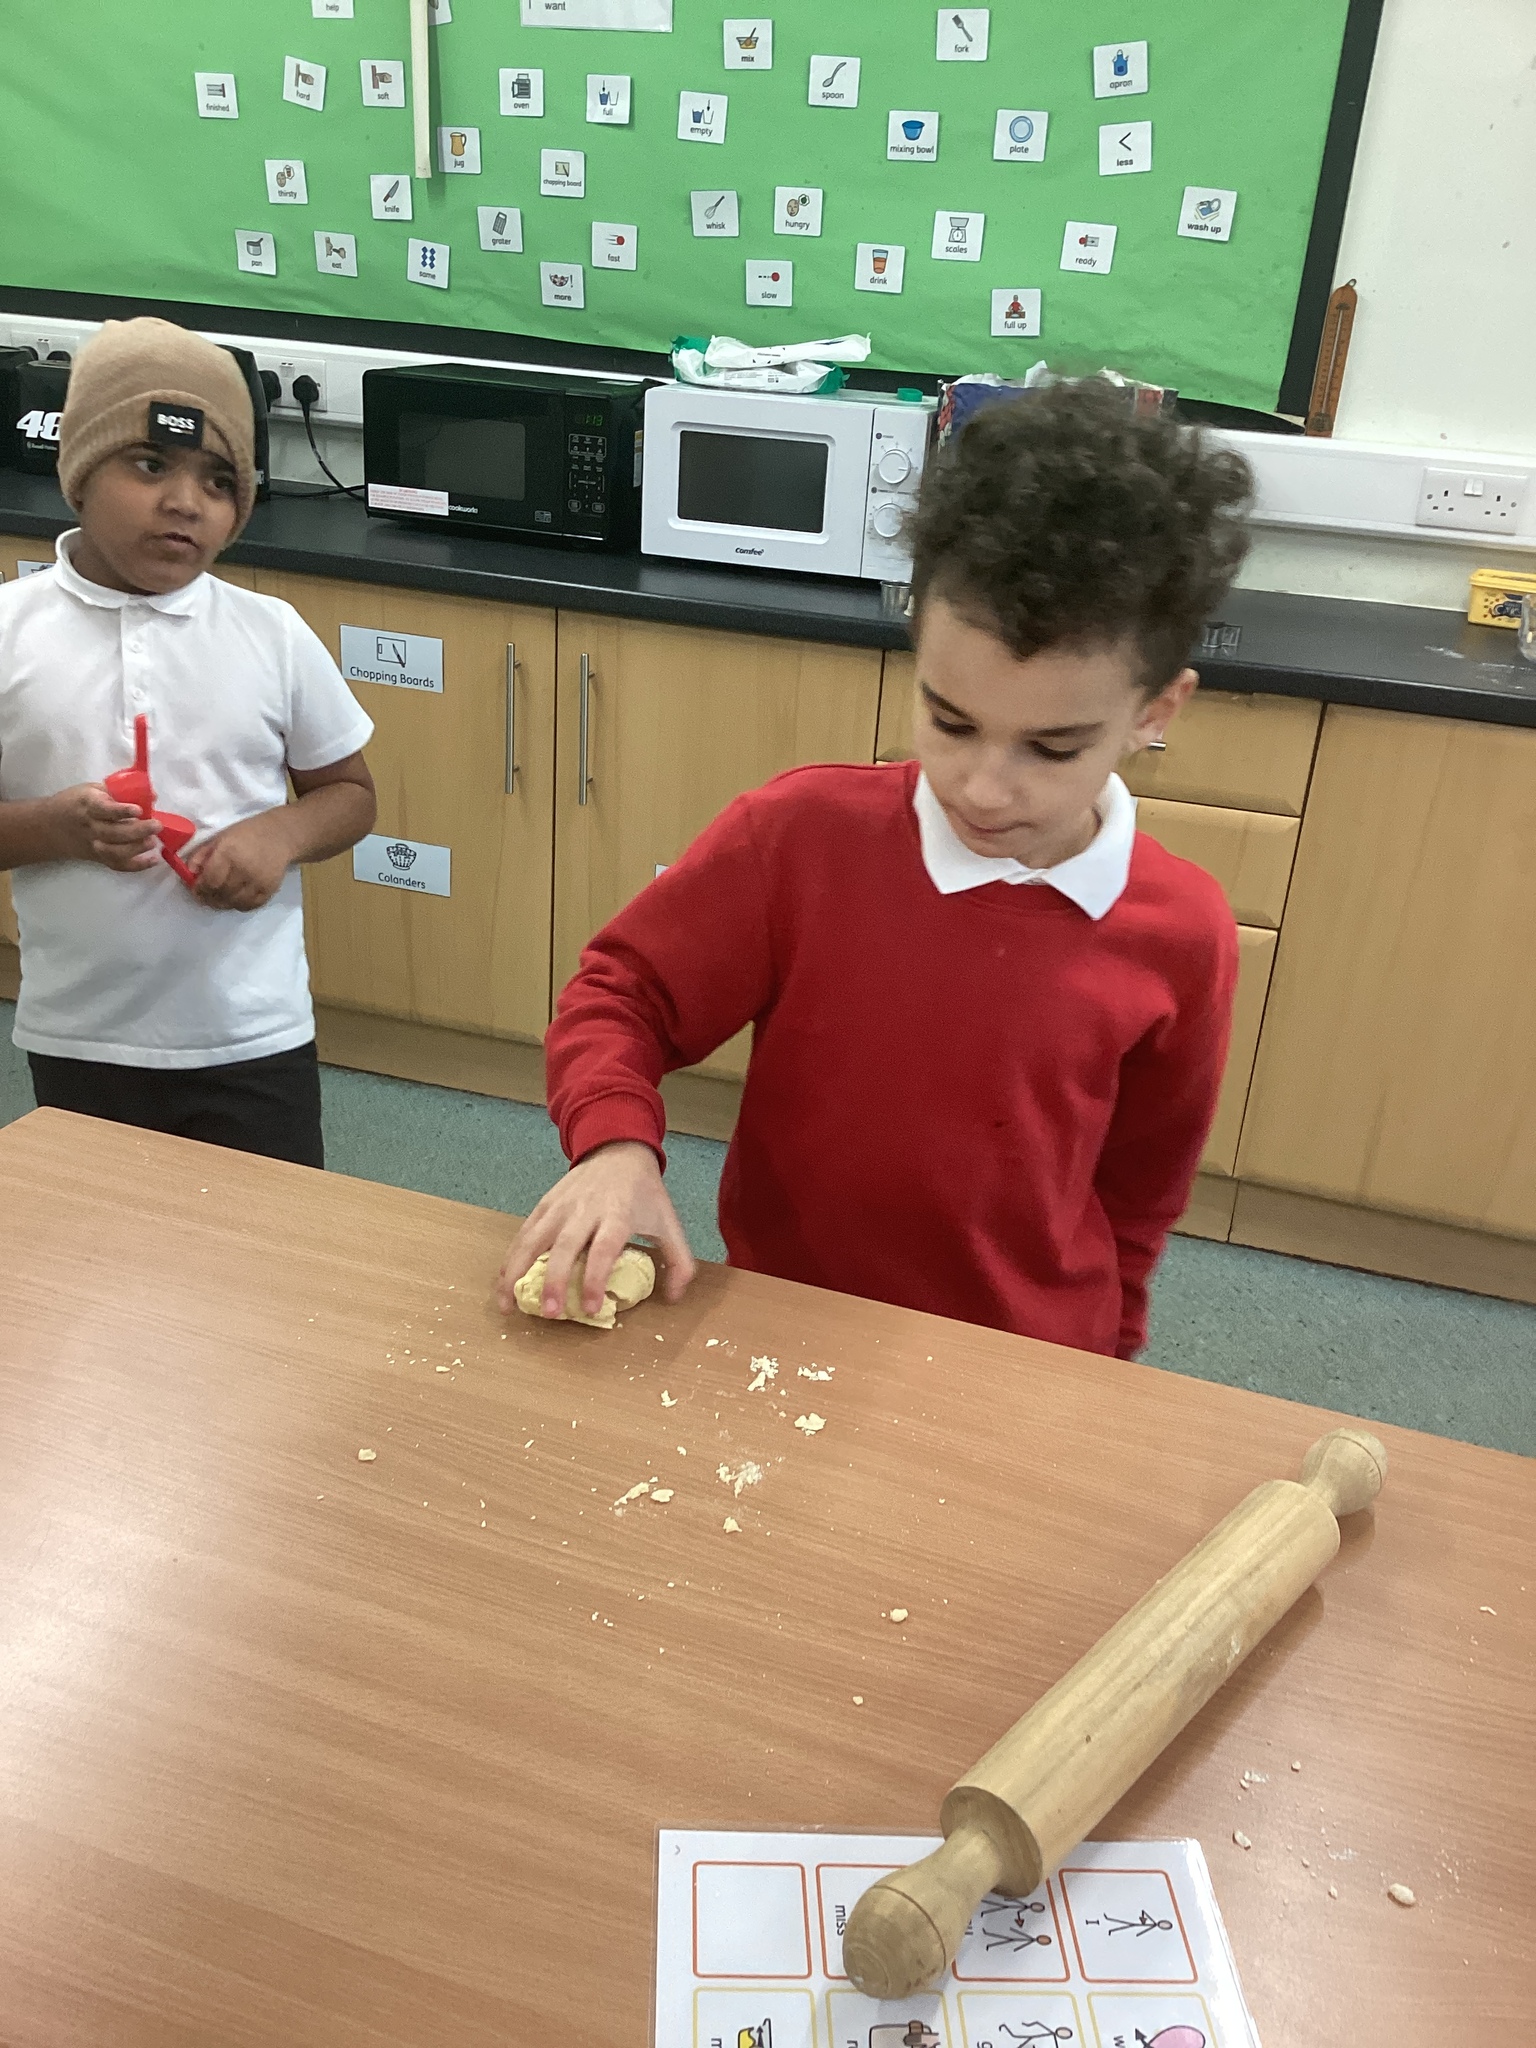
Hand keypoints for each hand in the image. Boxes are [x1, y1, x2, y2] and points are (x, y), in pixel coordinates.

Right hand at [49, 783, 160, 871]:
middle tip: (157, 825)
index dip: (121, 811)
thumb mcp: (92, 789)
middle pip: (115, 833)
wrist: (49, 827)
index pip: (104, 809)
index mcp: (88, 805)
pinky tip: (153, 859)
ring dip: (138, 848)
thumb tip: (152, 796)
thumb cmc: (75, 803)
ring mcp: (95, 845)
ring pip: (116, 852)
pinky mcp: (99, 858)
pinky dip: (137, 865)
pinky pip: (118, 865)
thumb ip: (119, 792)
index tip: (138, 810)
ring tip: (153, 841)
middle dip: (138, 831)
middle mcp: (91, 827)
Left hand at [185, 811, 293, 911]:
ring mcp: (258, 881)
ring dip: (223, 903)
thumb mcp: (220, 838)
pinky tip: (234, 898)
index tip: (195, 890)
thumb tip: (190, 873)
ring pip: (234, 903)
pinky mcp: (269, 890)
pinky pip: (250, 906)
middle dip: (209, 898)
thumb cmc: (246, 834)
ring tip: (218, 898)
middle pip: (221, 894)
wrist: (280, 835)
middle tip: (204, 896)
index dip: (200, 889)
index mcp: (229, 853)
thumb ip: (202, 855)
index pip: (210, 880)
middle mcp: (244, 869)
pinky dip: (239, 905)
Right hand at [496, 1140, 696, 1319]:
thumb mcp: (670, 1223)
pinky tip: (504, 1283)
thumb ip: (679, 1261)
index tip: (591, 1308)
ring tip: (508, 1305)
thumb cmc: (644, 1194)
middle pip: (564, 1247)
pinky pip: (524, 1234)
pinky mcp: (544, 1204)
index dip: (596, 1280)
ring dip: (517, 1273)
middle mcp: (584, 1211)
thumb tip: (674, 1298)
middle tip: (550, 1314)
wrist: (619, 1151)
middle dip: (554, 1281)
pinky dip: (511, 1259)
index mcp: (617, 1215)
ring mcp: (560, 1207)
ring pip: (533, 1240)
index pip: (604, 1250)